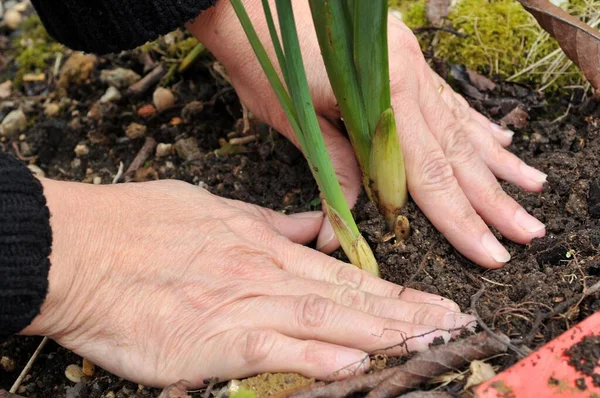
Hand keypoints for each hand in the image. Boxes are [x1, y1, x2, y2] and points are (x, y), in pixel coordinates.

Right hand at [24, 179, 473, 386]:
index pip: (343, 273)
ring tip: (429, 341)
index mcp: (264, 246)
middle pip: (348, 297)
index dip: (392, 291)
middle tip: (453, 323)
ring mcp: (240, 304)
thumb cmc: (140, 225)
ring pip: (325, 319)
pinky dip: (317, 353)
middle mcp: (263, 274)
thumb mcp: (211, 210)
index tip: (432, 302)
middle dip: (405, 314)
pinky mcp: (212, 338)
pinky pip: (275, 346)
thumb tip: (305, 227)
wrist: (82, 248)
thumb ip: (265, 223)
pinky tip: (356, 362)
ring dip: (380, 333)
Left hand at [189, 1, 546, 268]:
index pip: (429, 173)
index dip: (460, 218)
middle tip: (528, 231)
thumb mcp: (297, 122)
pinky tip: (500, 141)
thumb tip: (343, 232)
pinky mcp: (405, 60)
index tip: (490, 251)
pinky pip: (447, 100)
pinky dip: (475, 124)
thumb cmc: (266, 61)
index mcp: (386, 97)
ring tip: (533, 187)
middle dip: (492, 198)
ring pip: (461, 125)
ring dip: (497, 162)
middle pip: (456, 152)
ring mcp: (411, 66)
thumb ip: (337, 171)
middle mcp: (410, 78)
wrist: (251, 3)